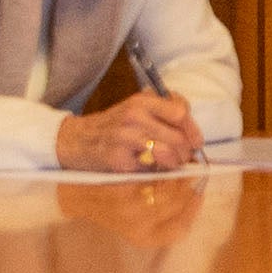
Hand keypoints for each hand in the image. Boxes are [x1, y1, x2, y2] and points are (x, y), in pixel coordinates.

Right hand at [57, 91, 201, 175]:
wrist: (76, 140)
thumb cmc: (114, 126)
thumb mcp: (136, 110)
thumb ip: (163, 115)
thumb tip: (193, 137)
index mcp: (142, 100)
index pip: (181, 112)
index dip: (193, 130)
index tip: (195, 142)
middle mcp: (135, 115)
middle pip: (178, 137)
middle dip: (186, 152)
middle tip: (184, 159)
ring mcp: (125, 137)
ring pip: (167, 153)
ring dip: (174, 163)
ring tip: (169, 165)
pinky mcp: (118, 159)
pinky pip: (148, 168)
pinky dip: (153, 171)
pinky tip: (147, 168)